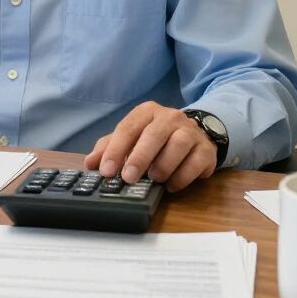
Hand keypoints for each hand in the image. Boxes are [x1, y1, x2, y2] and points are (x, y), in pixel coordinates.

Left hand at [84, 101, 216, 192]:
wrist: (195, 134)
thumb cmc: (156, 138)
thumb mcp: (131, 138)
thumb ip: (110, 148)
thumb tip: (90, 163)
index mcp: (147, 112)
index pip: (128, 128)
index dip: (115, 150)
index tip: (106, 171)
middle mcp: (170, 117)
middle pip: (154, 134)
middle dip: (139, 157)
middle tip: (128, 178)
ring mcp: (190, 131)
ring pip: (178, 144)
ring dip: (164, 165)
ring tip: (154, 179)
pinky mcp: (206, 148)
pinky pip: (196, 162)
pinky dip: (182, 176)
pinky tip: (172, 185)